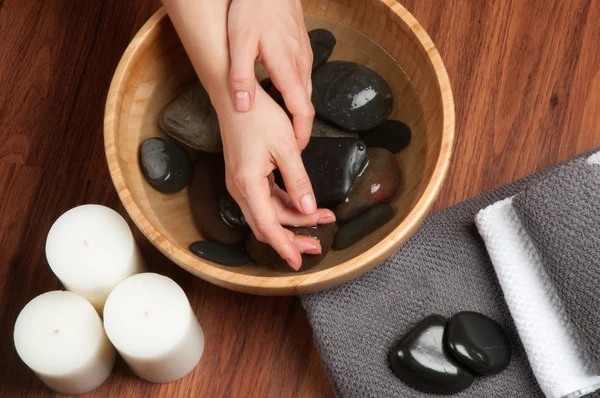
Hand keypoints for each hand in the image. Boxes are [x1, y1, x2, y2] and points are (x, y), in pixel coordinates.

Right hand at [216, 87, 334, 269]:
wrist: (234, 96)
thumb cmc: (258, 116)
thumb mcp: (286, 148)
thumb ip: (298, 182)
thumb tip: (309, 209)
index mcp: (248, 185)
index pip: (269, 227)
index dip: (285, 247)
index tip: (299, 262)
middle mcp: (240, 189)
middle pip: (267, 226)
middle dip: (293, 238)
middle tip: (318, 244)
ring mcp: (240, 184)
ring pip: (268, 214)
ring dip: (292, 221)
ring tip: (321, 220)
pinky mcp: (245, 177)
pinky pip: (265, 200)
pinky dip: (284, 206)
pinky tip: (303, 205)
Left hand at [227, 0, 314, 149]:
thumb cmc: (254, 8)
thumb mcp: (239, 41)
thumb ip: (241, 76)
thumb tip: (242, 106)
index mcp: (288, 68)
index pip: (302, 112)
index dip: (300, 134)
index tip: (295, 150)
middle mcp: (302, 65)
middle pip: (306, 106)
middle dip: (299, 128)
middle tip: (286, 143)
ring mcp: (305, 57)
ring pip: (305, 93)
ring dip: (296, 112)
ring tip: (281, 125)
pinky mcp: (302, 50)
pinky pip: (302, 80)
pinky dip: (294, 95)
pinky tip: (279, 96)